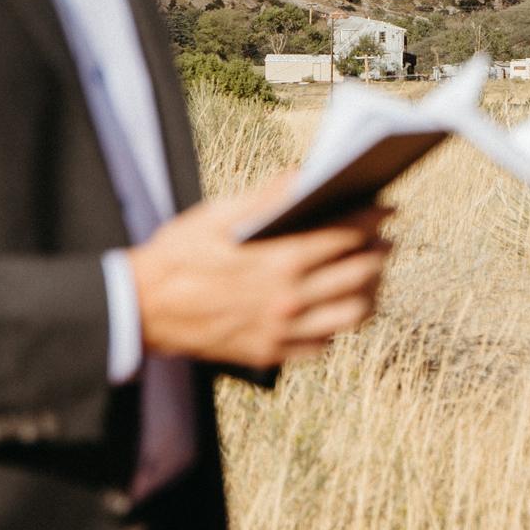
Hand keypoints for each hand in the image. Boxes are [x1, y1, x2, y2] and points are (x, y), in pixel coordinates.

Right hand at [131, 175, 392, 367]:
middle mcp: (286, 300)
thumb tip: (303, 175)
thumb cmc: (177, 256)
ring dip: (369, 292)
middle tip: (386, 240)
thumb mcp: (217, 215)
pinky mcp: (269, 354)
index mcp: (276, 260)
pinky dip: (337, 325)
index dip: (371, 219)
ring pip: (350, 316)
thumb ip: (266, 197)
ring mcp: (280, 332)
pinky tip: (336, 308)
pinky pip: (322, 344)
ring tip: (370, 276)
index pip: (343, 237)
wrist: (142, 309)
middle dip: (379, 253)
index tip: (388, 209)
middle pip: (356, 275)